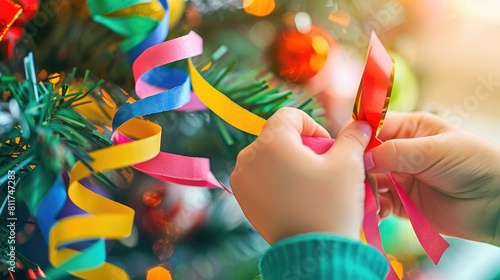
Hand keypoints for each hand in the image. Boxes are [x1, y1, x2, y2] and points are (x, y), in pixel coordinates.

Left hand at [230, 107, 372, 243]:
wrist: (313, 254)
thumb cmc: (330, 207)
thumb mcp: (348, 165)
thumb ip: (353, 137)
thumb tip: (361, 123)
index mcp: (270, 143)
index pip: (290, 115)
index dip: (312, 126)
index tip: (327, 148)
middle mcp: (248, 157)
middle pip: (278, 135)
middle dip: (302, 146)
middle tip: (322, 169)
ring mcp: (241, 179)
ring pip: (269, 155)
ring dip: (290, 162)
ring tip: (309, 184)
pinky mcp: (242, 198)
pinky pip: (260, 175)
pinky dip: (277, 178)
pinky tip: (295, 196)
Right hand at [365, 112, 499, 245]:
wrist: (497, 204)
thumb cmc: (475, 164)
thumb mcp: (436, 150)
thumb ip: (398, 152)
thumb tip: (363, 157)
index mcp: (409, 129)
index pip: (373, 127)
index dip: (357, 136)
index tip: (344, 149)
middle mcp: (400, 152)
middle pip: (365, 156)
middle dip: (358, 166)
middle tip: (353, 178)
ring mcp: (399, 178)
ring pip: (368, 180)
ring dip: (364, 188)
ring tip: (366, 196)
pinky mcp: (400, 204)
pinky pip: (378, 203)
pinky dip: (373, 206)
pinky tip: (377, 210)